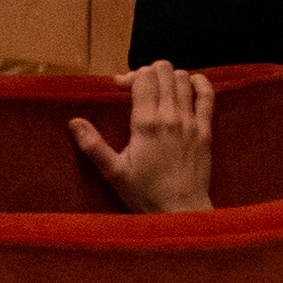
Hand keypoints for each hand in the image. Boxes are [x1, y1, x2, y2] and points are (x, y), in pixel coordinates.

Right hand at [69, 61, 218, 213]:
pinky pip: (207, 95)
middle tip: (138, 87)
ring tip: (159, 89)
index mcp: (146, 124)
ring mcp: (191, 122)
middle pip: (164, 72)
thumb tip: (74, 122)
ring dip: (169, 77)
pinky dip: (199, 83)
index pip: (143, 78)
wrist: (180, 210)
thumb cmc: (144, 193)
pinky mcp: (205, 130)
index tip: (120, 87)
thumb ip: (93, 145)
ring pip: (183, 79)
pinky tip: (190, 84)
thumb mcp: (113, 171)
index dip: (130, 75)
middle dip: (148, 72)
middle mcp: (170, 117)